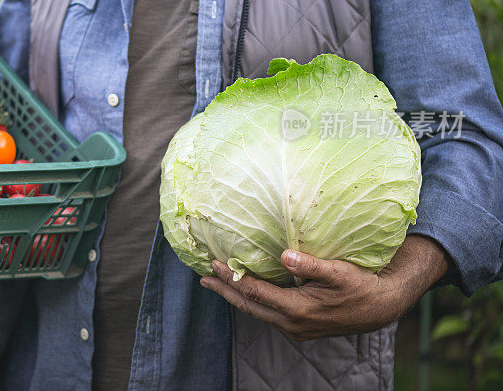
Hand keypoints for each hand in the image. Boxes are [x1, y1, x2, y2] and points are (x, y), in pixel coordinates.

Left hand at [200, 235, 449, 340]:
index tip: (215, 264)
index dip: (233, 278)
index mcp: (298, 310)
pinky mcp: (299, 327)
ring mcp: (295, 328)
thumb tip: (285, 255)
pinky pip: (267, 314)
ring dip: (235, 297)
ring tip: (216, 284)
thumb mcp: (339, 272)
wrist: (381, 308)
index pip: (255, 293)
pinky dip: (251, 301)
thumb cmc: (361, 286)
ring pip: (257, 312)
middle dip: (225, 291)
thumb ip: (311, 265)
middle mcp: (292, 324)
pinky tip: (245, 291)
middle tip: (203, 278)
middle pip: (249, 307)